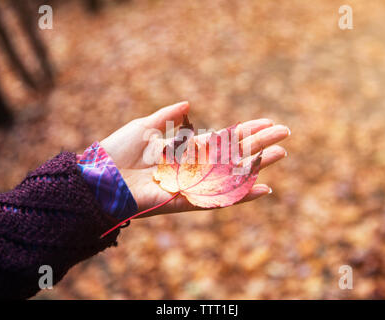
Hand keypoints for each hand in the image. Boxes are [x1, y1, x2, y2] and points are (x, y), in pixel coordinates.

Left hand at [100, 101, 289, 217]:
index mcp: (186, 148)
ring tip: (281, 153)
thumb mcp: (145, 126)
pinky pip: (219, 199)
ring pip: (233, 173)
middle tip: (285, 134)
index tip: (267, 122)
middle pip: (234, 153)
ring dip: (258, 164)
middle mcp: (194, 166)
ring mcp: (193, 183)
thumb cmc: (118, 151)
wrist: (99, 178)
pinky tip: (264, 189)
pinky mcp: (187, 201)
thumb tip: (188, 104)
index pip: (224, 138)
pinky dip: (242, 195)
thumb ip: (168, 116)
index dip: (245, 130)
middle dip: (259, 143)